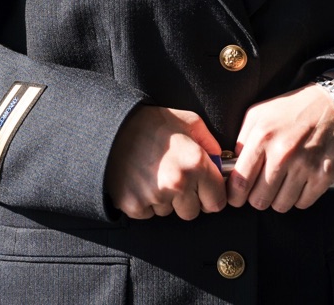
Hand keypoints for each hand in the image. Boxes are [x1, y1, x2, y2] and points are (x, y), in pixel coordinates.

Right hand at [105, 106, 226, 220]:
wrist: (112, 126)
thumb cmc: (151, 122)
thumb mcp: (188, 121)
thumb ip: (210, 142)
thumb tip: (220, 161)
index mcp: (195, 163)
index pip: (217, 202)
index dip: (211, 194)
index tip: (204, 188)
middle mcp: (177, 183)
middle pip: (192, 212)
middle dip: (187, 199)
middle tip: (174, 176)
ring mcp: (154, 196)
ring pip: (169, 212)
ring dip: (165, 199)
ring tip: (154, 172)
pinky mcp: (133, 205)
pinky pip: (148, 213)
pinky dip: (146, 201)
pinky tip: (140, 179)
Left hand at [226, 84, 333, 211]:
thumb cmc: (295, 109)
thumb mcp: (260, 113)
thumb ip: (242, 139)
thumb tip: (232, 165)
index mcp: (263, 136)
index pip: (240, 181)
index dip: (235, 196)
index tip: (236, 198)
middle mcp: (283, 153)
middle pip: (259, 199)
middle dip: (257, 197)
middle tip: (262, 188)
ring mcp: (305, 166)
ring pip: (281, 205)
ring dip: (279, 198)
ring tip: (283, 181)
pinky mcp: (324, 176)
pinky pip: (303, 203)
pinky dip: (299, 197)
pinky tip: (300, 181)